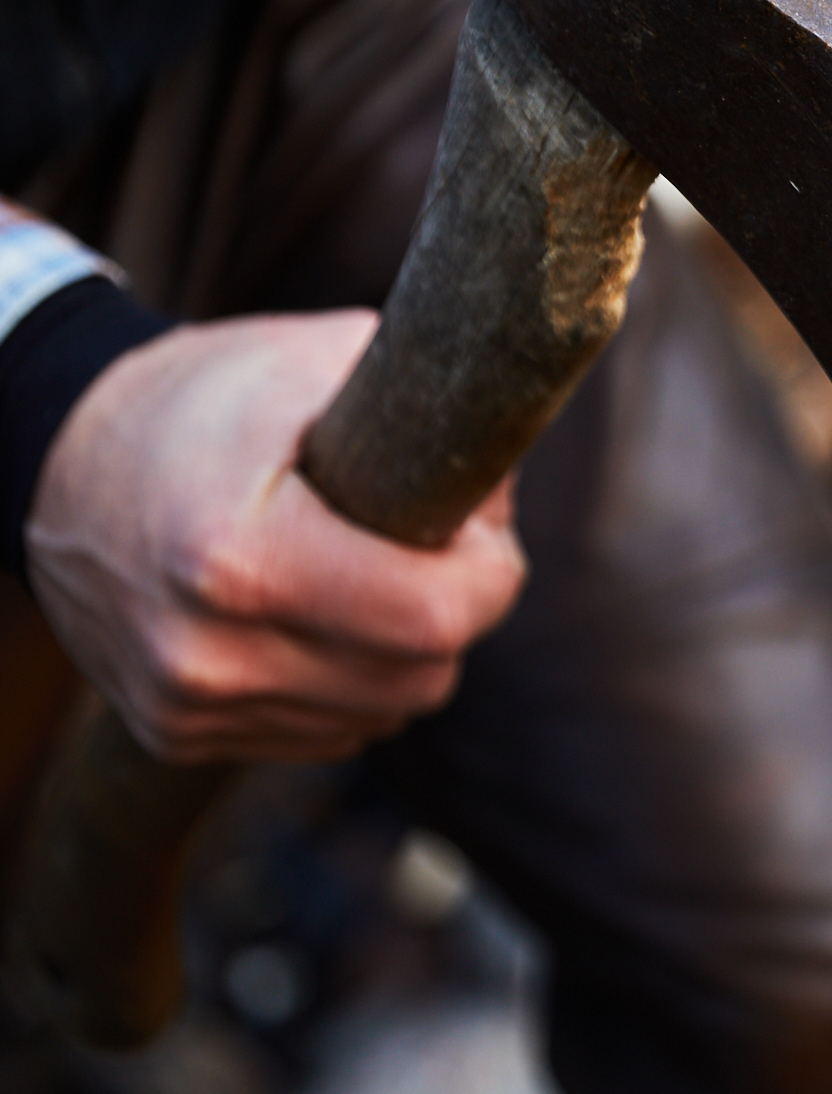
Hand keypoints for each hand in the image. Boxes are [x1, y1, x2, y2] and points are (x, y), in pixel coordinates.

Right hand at [27, 312, 525, 763]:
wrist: (57, 459)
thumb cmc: (207, 397)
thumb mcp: (318, 358)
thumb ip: (434, 406)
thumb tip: (512, 474)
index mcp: (239, 557)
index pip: (434, 617)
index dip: (491, 574)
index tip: (483, 531)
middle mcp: (205, 652)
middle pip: (422, 677)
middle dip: (455, 612)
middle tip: (437, 545)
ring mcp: (185, 705)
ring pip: (383, 714)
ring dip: (403, 654)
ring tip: (369, 572)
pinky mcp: (174, 734)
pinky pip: (327, 734)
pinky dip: (349, 683)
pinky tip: (318, 615)